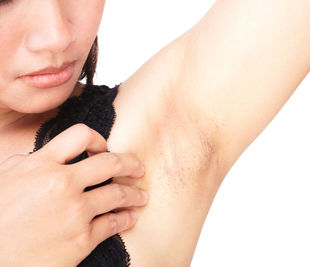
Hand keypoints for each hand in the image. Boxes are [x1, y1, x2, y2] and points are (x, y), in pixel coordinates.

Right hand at [0, 123, 147, 266]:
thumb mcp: (2, 183)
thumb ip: (22, 166)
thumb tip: (34, 158)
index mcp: (40, 165)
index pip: (80, 135)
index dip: (97, 140)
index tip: (104, 149)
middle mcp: (62, 184)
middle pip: (110, 163)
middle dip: (131, 163)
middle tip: (139, 168)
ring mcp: (75, 212)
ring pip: (118, 194)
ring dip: (135, 194)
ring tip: (142, 196)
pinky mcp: (82, 239)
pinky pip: (114, 224)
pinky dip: (127, 219)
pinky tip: (131, 218)